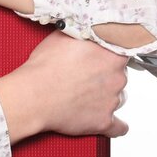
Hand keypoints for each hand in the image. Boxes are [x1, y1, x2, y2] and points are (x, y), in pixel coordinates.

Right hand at [0, 31, 129, 141]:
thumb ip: (84, 33)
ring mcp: (112, 101)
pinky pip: (118, 127)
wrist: (32, 96)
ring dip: (106, 96)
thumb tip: (88, 29)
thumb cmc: (45, 67)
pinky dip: (115, 126)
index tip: (102, 57)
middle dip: (106, 75)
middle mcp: (118, 78)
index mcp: (112, 55)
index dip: (111, 54)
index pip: (124, 52)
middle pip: (120, 75)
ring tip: (85, 96)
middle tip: (86, 76)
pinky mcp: (103, 122)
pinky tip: (112, 122)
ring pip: (117, 98)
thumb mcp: (65, 36)